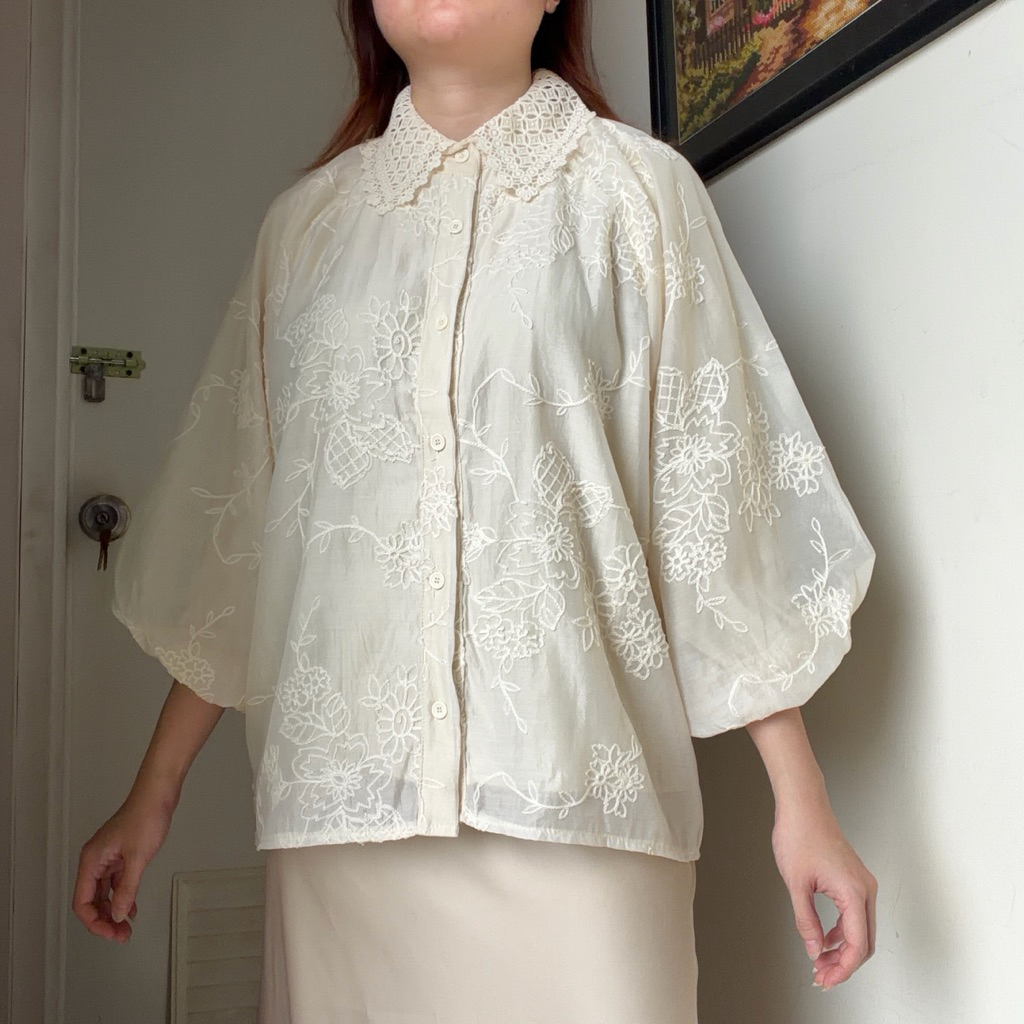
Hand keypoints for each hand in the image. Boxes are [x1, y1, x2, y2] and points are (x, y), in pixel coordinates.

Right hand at [72, 794, 173, 942]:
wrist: (158, 794)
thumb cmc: (145, 817)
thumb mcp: (138, 857)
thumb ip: (127, 888)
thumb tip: (119, 915)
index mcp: (91, 861)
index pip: (82, 902)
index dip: (94, 922)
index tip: (111, 932)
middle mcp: (95, 861)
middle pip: (91, 900)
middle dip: (105, 920)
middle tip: (122, 935)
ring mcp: (108, 858)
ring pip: (103, 894)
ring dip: (113, 911)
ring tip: (127, 927)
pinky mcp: (120, 855)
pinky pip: (115, 883)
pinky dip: (122, 897)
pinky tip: (132, 908)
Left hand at [772, 802, 876, 989]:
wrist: (803, 806)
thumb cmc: (800, 835)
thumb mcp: (796, 884)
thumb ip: (806, 920)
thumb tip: (813, 949)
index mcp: (854, 892)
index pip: (858, 945)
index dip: (843, 969)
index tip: (825, 979)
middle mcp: (865, 889)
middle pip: (865, 942)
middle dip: (844, 963)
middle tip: (821, 975)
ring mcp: (861, 883)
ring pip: (861, 930)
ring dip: (843, 949)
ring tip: (819, 961)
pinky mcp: (854, 879)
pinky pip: (854, 915)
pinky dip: (842, 931)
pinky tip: (824, 939)